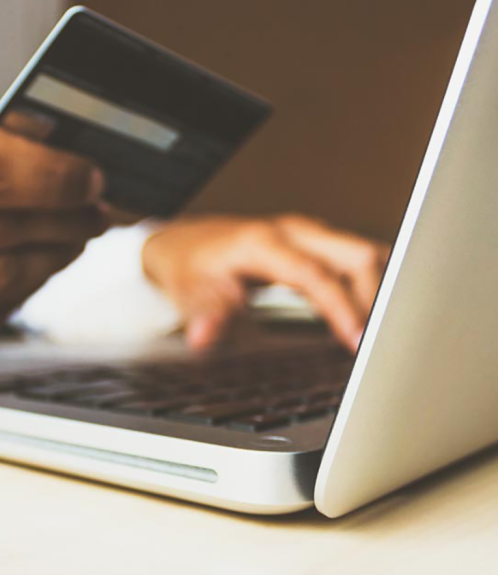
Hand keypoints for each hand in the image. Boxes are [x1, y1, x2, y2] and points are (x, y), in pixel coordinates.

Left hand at [141, 215, 390, 350]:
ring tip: (389, 333)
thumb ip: (204, 314)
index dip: (341, 307)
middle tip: (384, 343)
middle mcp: (293, 231)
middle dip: (378, 297)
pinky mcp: (318, 243)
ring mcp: (309, 234)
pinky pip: (359, 260)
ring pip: (366, 254)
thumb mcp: (189, 292)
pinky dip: (375, 285)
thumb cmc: (190, 267)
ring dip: (382, 290)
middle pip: (357, 255)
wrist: (184, 243)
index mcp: (264, 242)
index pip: (315, 274)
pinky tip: (377, 316)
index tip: (357, 341)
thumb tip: (204, 337)